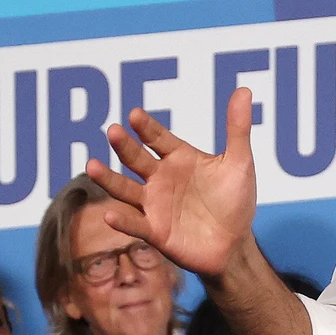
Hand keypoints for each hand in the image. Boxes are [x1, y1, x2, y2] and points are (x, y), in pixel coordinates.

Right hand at [87, 89, 257, 276]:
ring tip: (91, 166)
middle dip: (124, 146)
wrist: (235, 244)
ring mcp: (155, 205)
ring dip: (108, 178)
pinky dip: (123, 221)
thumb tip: (244, 90)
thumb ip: (237, 128)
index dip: (146, 127)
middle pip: (136, 159)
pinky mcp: (155, 232)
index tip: (134, 115)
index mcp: (178, 158)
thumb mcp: (239, 163)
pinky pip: (135, 225)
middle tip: (113, 130)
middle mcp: (160, 178)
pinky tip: (109, 216)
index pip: (157, 138)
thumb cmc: (235, 201)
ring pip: (125, 189)